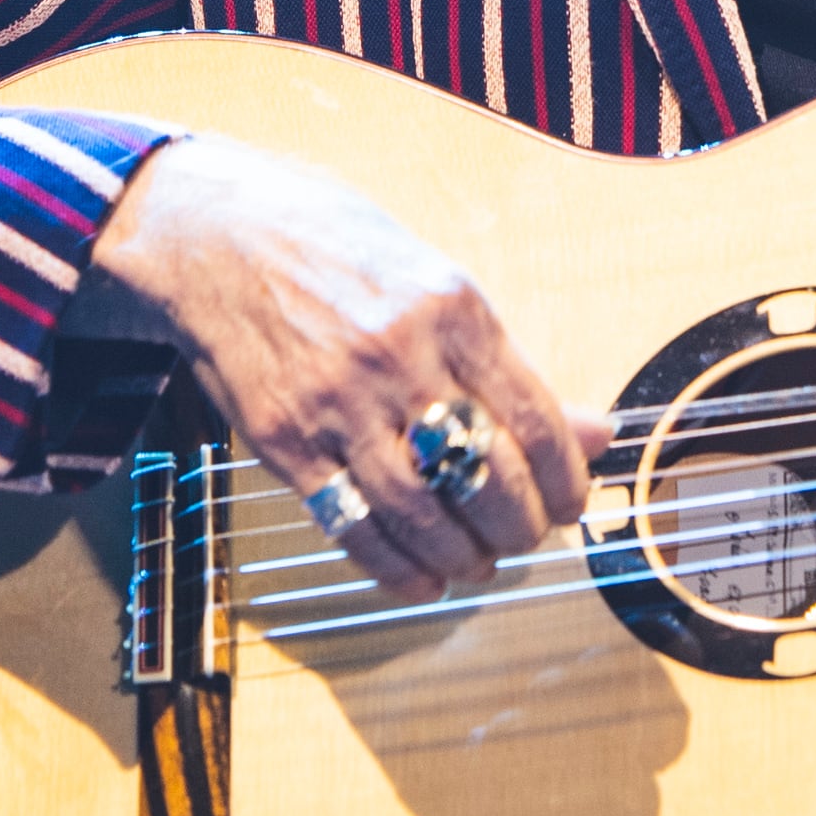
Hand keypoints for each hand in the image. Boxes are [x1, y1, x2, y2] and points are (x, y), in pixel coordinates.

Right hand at [73, 135, 607, 597]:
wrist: (220, 236)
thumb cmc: (341, 252)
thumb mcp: (437, 284)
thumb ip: (510, 366)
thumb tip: (595, 432)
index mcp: (451, 311)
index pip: (532, 417)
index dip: (563, 478)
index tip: (571, 503)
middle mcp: (398, 357)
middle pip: (481, 473)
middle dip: (518, 526)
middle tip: (528, 538)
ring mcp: (335, 402)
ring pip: (418, 510)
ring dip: (461, 556)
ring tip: (480, 565)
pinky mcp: (282, 439)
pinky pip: (349, 523)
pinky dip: (393, 567)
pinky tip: (421, 579)